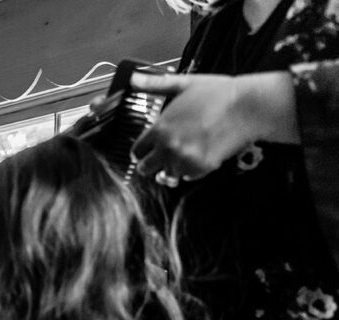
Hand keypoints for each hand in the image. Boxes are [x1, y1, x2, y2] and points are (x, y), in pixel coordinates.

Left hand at [131, 72, 263, 182]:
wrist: (248, 106)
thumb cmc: (218, 93)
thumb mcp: (185, 84)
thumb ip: (156, 85)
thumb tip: (133, 79)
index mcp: (160, 129)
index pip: (136, 151)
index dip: (141, 150)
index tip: (148, 149)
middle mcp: (168, 148)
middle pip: (145, 169)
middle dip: (151, 163)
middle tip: (162, 157)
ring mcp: (184, 160)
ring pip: (167, 175)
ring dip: (172, 167)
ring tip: (184, 154)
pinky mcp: (202, 168)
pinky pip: (187, 177)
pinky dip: (190, 170)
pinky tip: (198, 155)